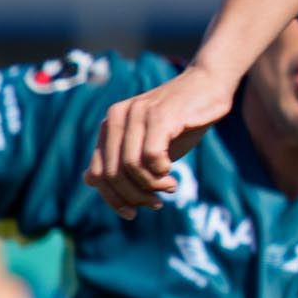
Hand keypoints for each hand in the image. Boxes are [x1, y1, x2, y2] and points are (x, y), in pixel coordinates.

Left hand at [88, 63, 230, 216]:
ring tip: (169, 187)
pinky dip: (161, 173)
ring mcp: (136, 114)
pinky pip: (151, 156)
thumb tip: (88, 180)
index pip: (96, 174)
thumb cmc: (179, 120)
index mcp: (108, 126)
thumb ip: (120, 161)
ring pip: (130, 167)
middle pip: (111, 174)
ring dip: (150, 186)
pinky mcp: (159, 115)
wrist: (209, 84)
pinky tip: (172, 173)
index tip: (131, 213)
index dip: (112, 199)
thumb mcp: (146, 144)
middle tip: (155, 203)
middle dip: (133, 197)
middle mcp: (116, 118)